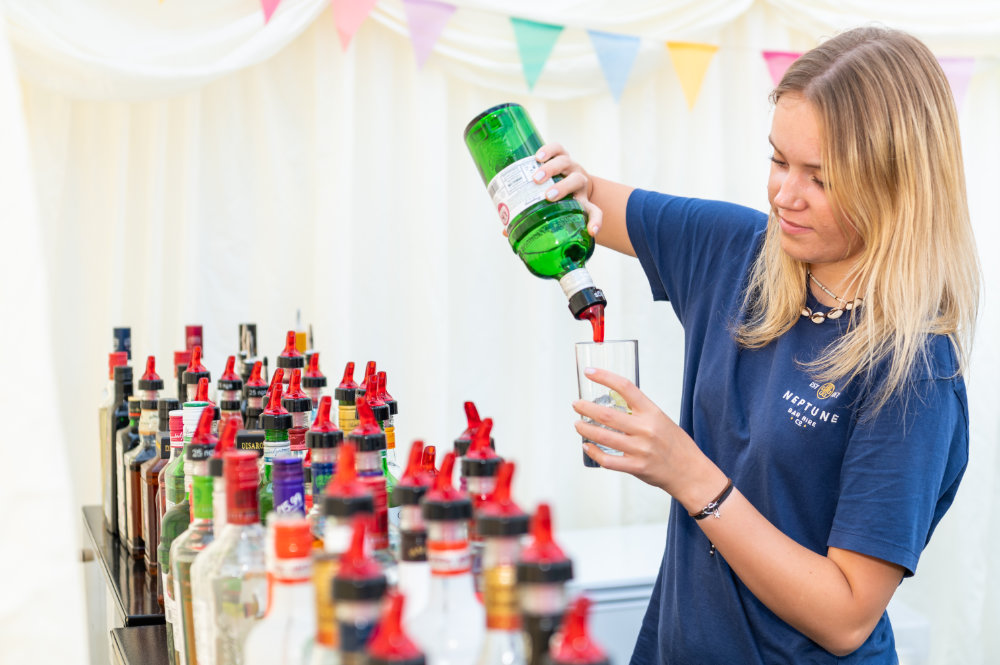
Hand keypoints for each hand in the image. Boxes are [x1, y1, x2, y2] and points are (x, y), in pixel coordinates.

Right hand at [501, 142, 603, 237]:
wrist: (562, 177)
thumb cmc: (555, 200)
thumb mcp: (549, 213)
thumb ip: (532, 223)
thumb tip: (506, 232)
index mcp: (582, 202)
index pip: (594, 213)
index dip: (595, 222)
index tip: (591, 232)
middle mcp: (578, 183)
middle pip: (577, 181)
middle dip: (563, 188)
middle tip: (548, 196)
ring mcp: (570, 166)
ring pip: (566, 163)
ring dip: (552, 170)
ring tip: (536, 178)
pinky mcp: (561, 154)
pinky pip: (558, 149)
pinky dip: (549, 151)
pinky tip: (537, 157)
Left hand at [572, 367, 724, 509]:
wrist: (690, 472)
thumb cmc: (676, 444)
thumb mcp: (661, 419)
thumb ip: (639, 412)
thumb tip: (614, 401)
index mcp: (652, 412)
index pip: (625, 387)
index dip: (604, 377)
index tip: (590, 372)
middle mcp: (645, 429)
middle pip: (607, 415)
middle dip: (586, 408)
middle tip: (576, 404)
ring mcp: (640, 449)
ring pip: (603, 436)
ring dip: (585, 429)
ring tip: (578, 424)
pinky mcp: (636, 467)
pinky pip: (607, 460)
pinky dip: (593, 452)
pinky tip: (587, 446)